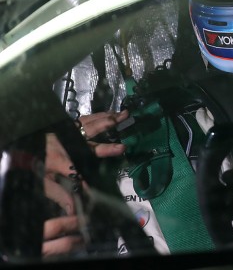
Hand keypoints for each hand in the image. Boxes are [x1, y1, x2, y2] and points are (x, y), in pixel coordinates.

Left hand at [42, 110, 127, 255]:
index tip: (100, 181)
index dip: (89, 177)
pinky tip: (104, 115)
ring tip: (121, 114)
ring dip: (105, 117)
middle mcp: (67, 142)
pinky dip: (95, 116)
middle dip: (108, 125)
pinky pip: (81, 120)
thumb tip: (73, 210)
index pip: (78, 170)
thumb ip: (60, 194)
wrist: (17, 149)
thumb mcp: (43, 182)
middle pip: (90, 132)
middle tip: (123, 119)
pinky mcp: (63, 128)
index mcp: (62, 159)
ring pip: (88, 122)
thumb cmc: (31, 165)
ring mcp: (65, 132)